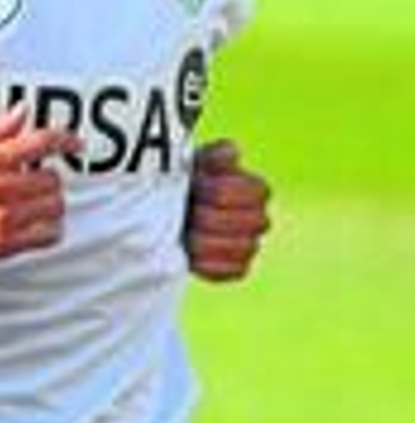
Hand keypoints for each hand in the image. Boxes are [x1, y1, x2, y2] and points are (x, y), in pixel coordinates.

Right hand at [0, 108, 81, 266]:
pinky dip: (49, 229)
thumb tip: (22, 111)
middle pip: (53, 178)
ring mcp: (4, 216)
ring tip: (32, 203)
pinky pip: (50, 234)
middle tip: (33, 182)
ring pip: (56, 205)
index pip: (40, 142)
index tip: (75, 144)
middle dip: (46, 179)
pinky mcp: (6, 244)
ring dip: (49, 204)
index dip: (65, 140)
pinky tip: (34, 224)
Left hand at [185, 140, 270, 281]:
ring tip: (186, 232)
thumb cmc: (183, 182)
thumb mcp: (193, 163)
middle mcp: (258, 218)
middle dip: (214, 215)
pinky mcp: (238, 267)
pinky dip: (211, 264)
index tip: (198, 185)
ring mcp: (250, 244)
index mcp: (254, 189)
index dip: (224, 189)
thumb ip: (213, 156)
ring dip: (210, 240)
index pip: (257, 192)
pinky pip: (236, 271)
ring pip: (246, 248)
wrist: (165, 212)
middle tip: (190, 211)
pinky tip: (191, 254)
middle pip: (254, 222)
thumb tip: (232, 151)